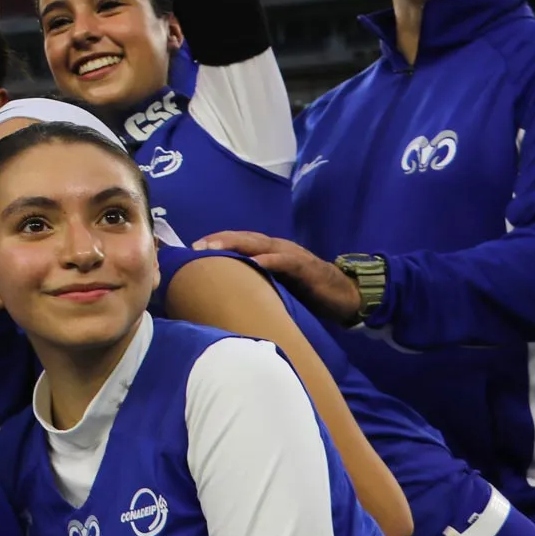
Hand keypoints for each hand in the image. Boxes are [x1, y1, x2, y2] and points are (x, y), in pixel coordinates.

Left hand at [194, 231, 363, 324]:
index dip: (215, 243)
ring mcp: (290, 255)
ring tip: (213, 248)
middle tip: (194, 246)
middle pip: (243, 238)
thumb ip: (254, 284)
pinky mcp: (305, 267)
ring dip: (235, 244)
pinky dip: (269, 260)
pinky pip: (285, 260)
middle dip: (218, 240)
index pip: (237, 242)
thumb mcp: (275, 287)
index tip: (190, 249)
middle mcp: (276, 248)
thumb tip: (223, 295)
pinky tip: (255, 262)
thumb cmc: (306, 293)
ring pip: (259, 244)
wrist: (344, 296)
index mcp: (267, 252)